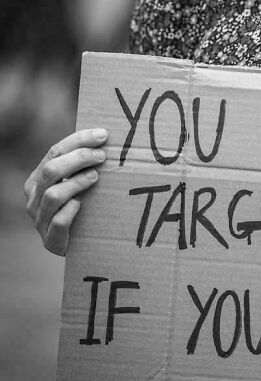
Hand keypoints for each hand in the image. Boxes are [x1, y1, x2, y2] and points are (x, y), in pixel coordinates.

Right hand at [24, 128, 107, 254]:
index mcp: (38, 178)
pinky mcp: (50, 239)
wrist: (77, 244)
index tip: (103, 135)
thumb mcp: (76, 182)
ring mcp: (40, 219)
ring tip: (96, 176)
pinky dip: (70, 211)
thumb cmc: (80, 206)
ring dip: (76, 182)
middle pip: (51, 170)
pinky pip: (58, 222)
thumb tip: (105, 136)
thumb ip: (82, 163)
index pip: (55, 151)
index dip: (79, 140)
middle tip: (102, 156)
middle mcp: (34, 197)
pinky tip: (81, 204)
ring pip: (53, 195)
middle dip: (79, 158)